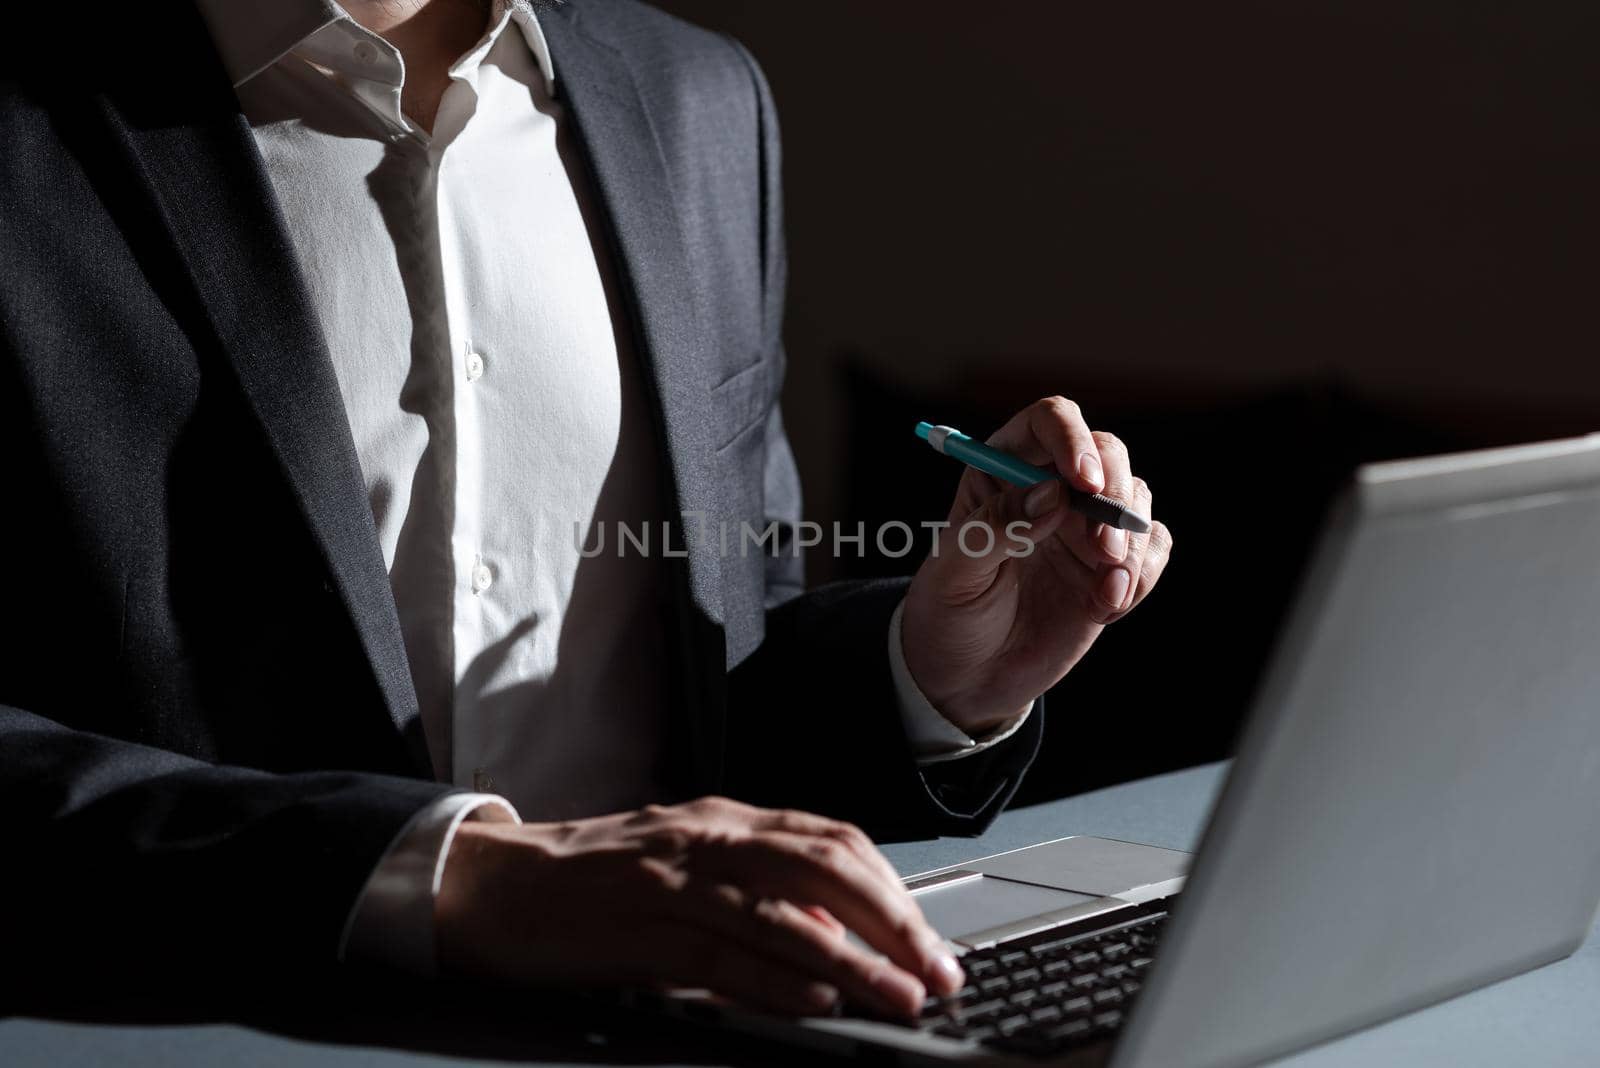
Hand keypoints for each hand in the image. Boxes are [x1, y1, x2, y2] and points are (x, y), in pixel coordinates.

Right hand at [434, 796, 963, 1017]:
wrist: (494, 885)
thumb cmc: (595, 882)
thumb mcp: (690, 873)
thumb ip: (761, 898)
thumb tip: (838, 941)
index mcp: (725, 822)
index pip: (833, 841)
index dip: (892, 891)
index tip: (931, 940)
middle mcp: (708, 838)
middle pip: (823, 867)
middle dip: (893, 922)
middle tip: (937, 971)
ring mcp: (672, 878)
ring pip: (782, 913)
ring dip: (852, 962)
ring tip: (897, 998)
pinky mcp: (637, 925)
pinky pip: (721, 953)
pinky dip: (777, 978)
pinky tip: (817, 1000)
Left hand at [902, 397, 1173, 733]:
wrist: (970, 677)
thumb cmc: (950, 614)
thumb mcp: (957, 572)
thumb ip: (998, 527)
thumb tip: (1053, 494)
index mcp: (1001, 470)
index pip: (1048, 422)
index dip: (1072, 440)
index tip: (1085, 484)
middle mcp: (1050, 486)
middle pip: (1107, 452)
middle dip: (1116, 496)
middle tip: (1103, 549)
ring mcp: (1084, 524)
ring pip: (1137, 499)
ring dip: (1129, 544)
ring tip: (1103, 593)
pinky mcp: (1112, 564)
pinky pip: (1152, 547)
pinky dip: (1141, 576)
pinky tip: (1104, 608)